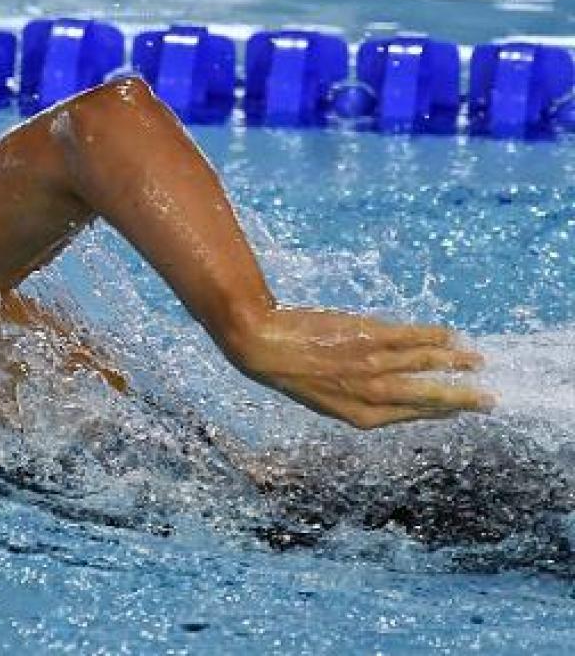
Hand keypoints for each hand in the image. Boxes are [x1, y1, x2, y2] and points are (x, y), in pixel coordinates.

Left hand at [230, 306, 493, 428]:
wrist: (261, 344)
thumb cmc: (287, 371)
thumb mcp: (322, 397)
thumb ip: (353, 399)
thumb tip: (381, 393)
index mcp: (359, 416)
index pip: (411, 416)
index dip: (439, 412)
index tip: (459, 411)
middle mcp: (371, 394)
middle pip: (430, 398)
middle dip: (462, 399)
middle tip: (489, 399)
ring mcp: (373, 364)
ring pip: (427, 365)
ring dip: (457, 363)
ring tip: (477, 361)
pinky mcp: (370, 336)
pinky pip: (413, 337)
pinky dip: (435, 336)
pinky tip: (451, 336)